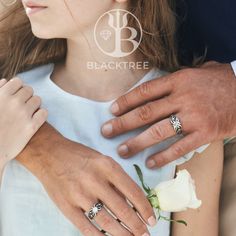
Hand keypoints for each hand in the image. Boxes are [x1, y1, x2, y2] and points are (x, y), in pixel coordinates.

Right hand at [0, 77, 46, 168]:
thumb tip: (6, 82)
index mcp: (2, 95)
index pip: (18, 81)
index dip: (17, 88)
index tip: (15, 95)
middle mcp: (14, 102)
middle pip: (29, 90)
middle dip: (25, 96)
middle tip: (21, 104)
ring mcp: (24, 114)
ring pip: (37, 100)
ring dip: (33, 104)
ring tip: (27, 111)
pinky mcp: (32, 127)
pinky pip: (44, 112)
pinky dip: (40, 114)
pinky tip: (34, 118)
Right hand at [18, 124, 155, 235]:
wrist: (50, 154)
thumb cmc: (79, 155)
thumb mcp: (102, 160)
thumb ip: (116, 180)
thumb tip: (131, 202)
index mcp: (107, 166)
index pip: (133, 192)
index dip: (145, 208)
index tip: (152, 219)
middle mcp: (96, 181)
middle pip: (122, 210)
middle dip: (137, 226)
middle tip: (146, 234)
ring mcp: (80, 195)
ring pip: (107, 222)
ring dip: (123, 234)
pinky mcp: (67, 206)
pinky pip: (86, 228)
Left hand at [101, 62, 235, 167]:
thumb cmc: (218, 81)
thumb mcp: (195, 72)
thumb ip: (172, 81)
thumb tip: (150, 90)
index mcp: (178, 81)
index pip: (145, 92)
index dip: (126, 102)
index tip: (111, 111)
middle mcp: (183, 98)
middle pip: (146, 113)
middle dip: (123, 124)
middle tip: (106, 132)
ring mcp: (193, 117)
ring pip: (158, 132)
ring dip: (137, 142)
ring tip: (122, 150)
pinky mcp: (204, 134)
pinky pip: (179, 147)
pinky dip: (163, 156)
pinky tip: (149, 162)